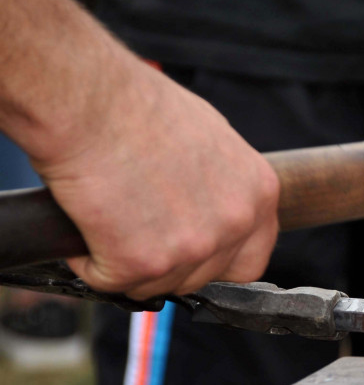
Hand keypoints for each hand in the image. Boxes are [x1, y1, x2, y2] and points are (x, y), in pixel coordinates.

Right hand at [34, 60, 279, 298]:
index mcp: (258, 193)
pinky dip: (90, 263)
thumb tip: (215, 206)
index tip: (189, 255)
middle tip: (133, 228)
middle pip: (201, 277)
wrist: (86, 100)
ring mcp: (195, 246)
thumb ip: (224, 182)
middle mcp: (236, 222)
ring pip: (157, 285)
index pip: (250, 260)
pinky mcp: (146, 262)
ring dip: (126, 263)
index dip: (215, 263)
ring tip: (104, 217)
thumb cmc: (136, 105)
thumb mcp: (210, 137)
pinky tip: (84, 225)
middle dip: (166, 263)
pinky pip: (113, 283)